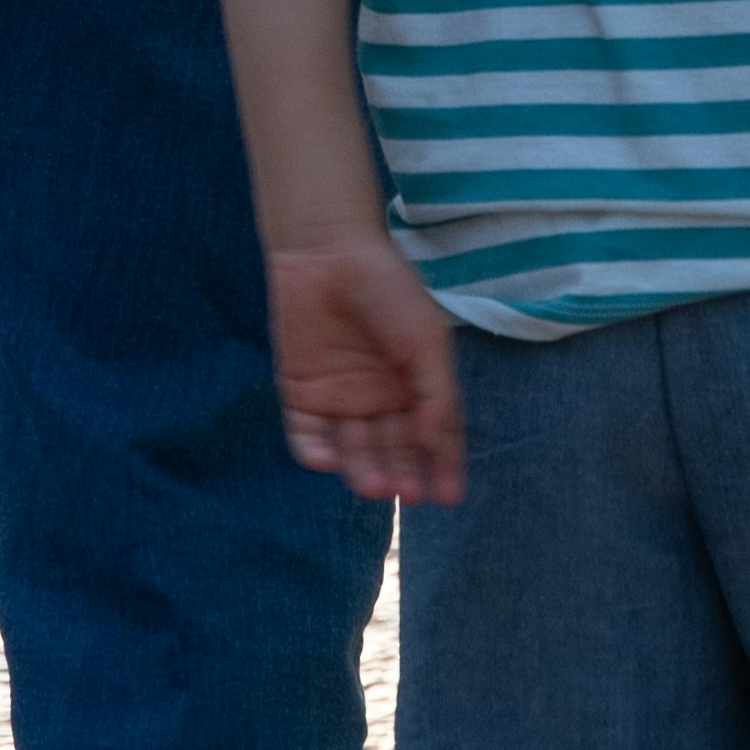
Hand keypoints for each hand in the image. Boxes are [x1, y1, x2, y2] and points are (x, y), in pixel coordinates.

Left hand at [266, 233, 467, 503]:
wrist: (329, 252)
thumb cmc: (389, 291)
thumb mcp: (427, 342)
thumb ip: (437, 394)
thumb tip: (437, 445)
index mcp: (414, 387)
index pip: (431, 438)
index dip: (442, 467)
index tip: (449, 497)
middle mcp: (378, 400)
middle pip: (392, 450)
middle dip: (401, 473)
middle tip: (406, 493)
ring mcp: (338, 400)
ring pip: (352, 449)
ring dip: (363, 469)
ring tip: (374, 485)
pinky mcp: (300, 394)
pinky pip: (307, 434)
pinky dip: (314, 451)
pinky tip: (327, 461)